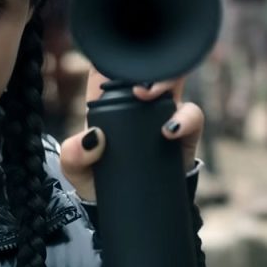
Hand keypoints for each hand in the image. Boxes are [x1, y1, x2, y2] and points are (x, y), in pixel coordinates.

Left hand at [60, 68, 204, 201]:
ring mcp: (164, 114)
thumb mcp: (75, 168)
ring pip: (174, 81)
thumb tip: (93, 137)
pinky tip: (170, 130)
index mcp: (109, 100)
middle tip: (132, 84)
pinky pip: (193, 115)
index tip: (110, 62)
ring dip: (165, 80)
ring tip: (147, 95)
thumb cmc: (96, 180)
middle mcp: (139, 102)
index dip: (113, 57)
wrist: (124, 209)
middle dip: (145, 64)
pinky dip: (186, 118)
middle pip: (149, 66)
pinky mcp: (185, 133)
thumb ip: (73, 154)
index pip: (112, 67)